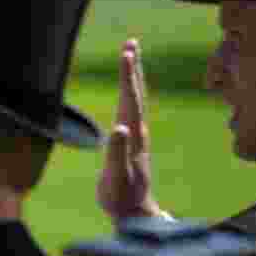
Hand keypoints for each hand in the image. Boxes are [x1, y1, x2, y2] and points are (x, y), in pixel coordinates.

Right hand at [97, 39, 164, 219]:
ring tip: (131, 54)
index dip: (128, 76)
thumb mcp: (116, 177)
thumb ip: (118, 153)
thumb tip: (120, 128)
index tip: (127, 53)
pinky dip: (131, 91)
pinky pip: (134, 107)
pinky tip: (129, 87)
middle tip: (131, 42)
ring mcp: (139, 135)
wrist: (135, 212)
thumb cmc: (121, 197)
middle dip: (133, 67)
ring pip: (137, 98)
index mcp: (134, 136)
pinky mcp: (135, 140)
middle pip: (136, 93)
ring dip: (134, 76)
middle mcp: (139, 131)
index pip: (131, 99)